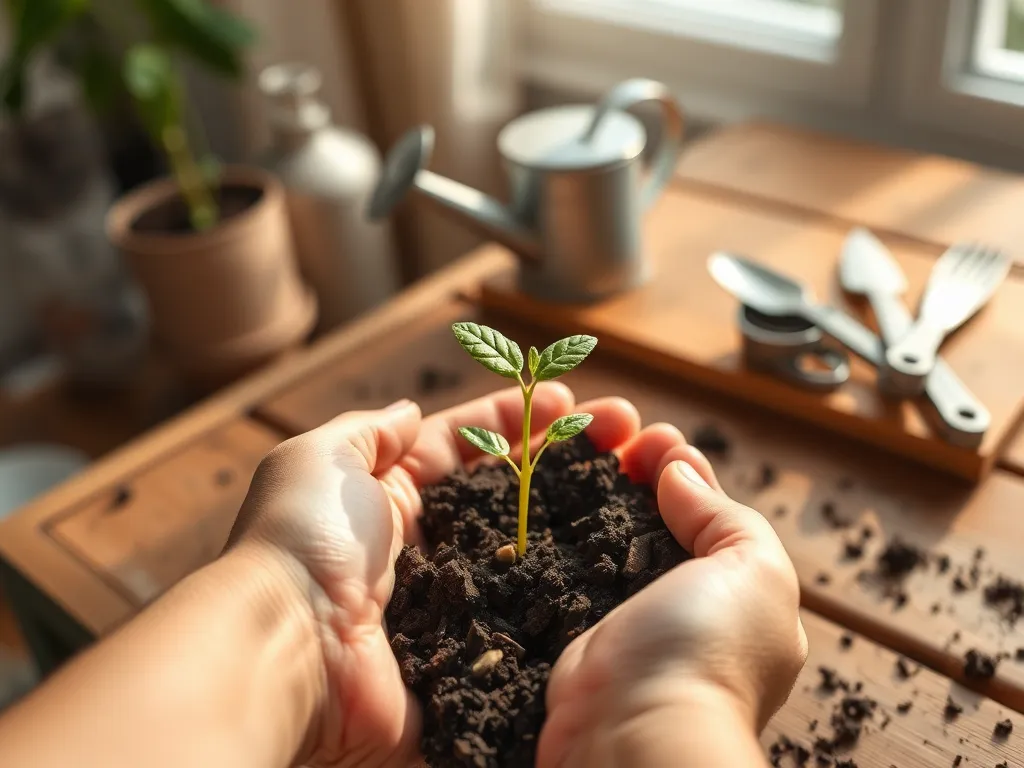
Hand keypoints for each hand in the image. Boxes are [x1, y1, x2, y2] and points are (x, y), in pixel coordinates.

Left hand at [225, 384, 667, 766]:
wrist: (292, 653)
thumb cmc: (303, 544)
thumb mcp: (319, 461)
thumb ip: (368, 433)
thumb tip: (407, 412)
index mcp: (389, 497)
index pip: (464, 446)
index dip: (515, 420)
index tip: (568, 399)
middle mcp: (427, 547)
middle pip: (508, 493)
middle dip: (564, 456)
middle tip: (625, 430)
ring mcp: (454, 601)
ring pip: (529, 550)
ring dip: (580, 516)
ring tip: (635, 481)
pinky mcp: (471, 653)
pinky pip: (530, 618)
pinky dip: (571, 592)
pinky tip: (619, 562)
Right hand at [538, 437, 807, 767]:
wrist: (631, 732)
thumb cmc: (707, 652)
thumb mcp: (755, 571)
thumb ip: (726, 515)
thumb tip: (682, 470)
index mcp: (736, 599)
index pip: (710, 518)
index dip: (686, 471)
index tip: (657, 438)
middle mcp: (682, 612)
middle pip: (658, 523)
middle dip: (639, 475)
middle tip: (615, 434)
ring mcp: (628, 623)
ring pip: (610, 541)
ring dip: (599, 494)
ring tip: (581, 449)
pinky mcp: (579, 633)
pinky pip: (569, 571)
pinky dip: (562, 532)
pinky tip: (549, 496)